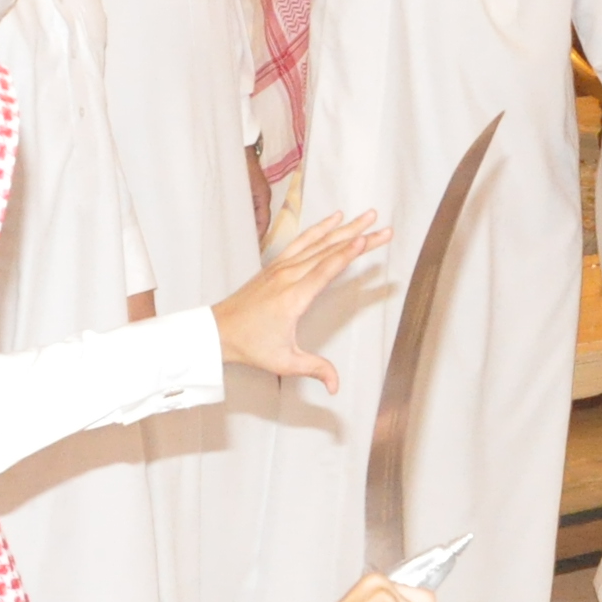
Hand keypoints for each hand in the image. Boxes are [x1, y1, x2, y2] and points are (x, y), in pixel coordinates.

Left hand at [212, 210, 385, 385]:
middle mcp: (289, 276)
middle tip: (383, 227)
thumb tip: (336, 385)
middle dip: (359, 237)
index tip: (365, 239)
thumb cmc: (249, 345)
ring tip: (367, 216)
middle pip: (330, 251)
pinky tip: (334, 219)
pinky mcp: (277, 265)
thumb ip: (315, 369)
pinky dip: (320, 228)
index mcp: (293, 297)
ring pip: (318, 241)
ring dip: (344, 227)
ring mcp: (282, 267)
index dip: (347, 254)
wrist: (218, 330)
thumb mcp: (284, 362)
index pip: (326, 270)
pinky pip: (302, 241)